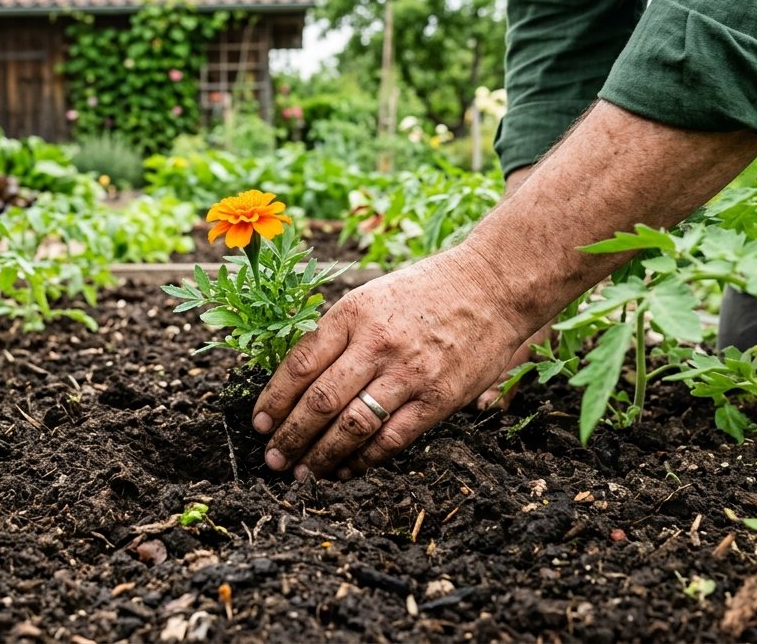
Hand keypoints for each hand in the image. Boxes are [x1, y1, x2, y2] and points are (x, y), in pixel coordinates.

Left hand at [247, 102, 756, 481]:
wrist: (495, 283)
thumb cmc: (428, 291)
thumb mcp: (372, 297)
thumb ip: (338, 335)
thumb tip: (297, 382)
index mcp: (352, 313)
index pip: (299, 364)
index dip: (274, 400)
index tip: (260, 424)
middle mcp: (375, 342)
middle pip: (319, 401)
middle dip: (290, 436)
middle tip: (274, 459)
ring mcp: (408, 372)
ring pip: (350, 426)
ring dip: (320, 455)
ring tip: (303, 473)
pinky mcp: (438, 397)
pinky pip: (391, 438)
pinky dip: (363, 460)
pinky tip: (345, 470)